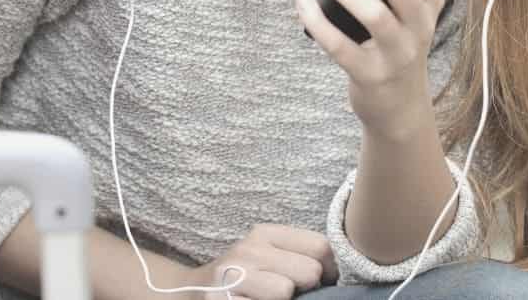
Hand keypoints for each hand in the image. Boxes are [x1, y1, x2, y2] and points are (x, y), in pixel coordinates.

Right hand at [179, 224, 335, 299]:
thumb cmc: (240, 276)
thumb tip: (338, 273)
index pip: (321, 246)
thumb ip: (297, 254)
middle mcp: (248, 250)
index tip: (321, 282)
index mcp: (264, 234)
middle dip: (307, 288)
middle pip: (310, 270)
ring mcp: (233, 276)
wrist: (189, 294)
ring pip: (285, 291)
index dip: (330, 270)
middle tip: (291, 293)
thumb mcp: (265, 255)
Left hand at [295, 0, 469, 140]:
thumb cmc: (405, 41)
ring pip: (373, 14)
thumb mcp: (426, 4)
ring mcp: (397, 55)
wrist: (401, 107)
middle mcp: (419, 27)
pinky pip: (341, 47)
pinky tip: (302, 1)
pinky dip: (317, 21)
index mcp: (431, 2)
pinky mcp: (371, 77)